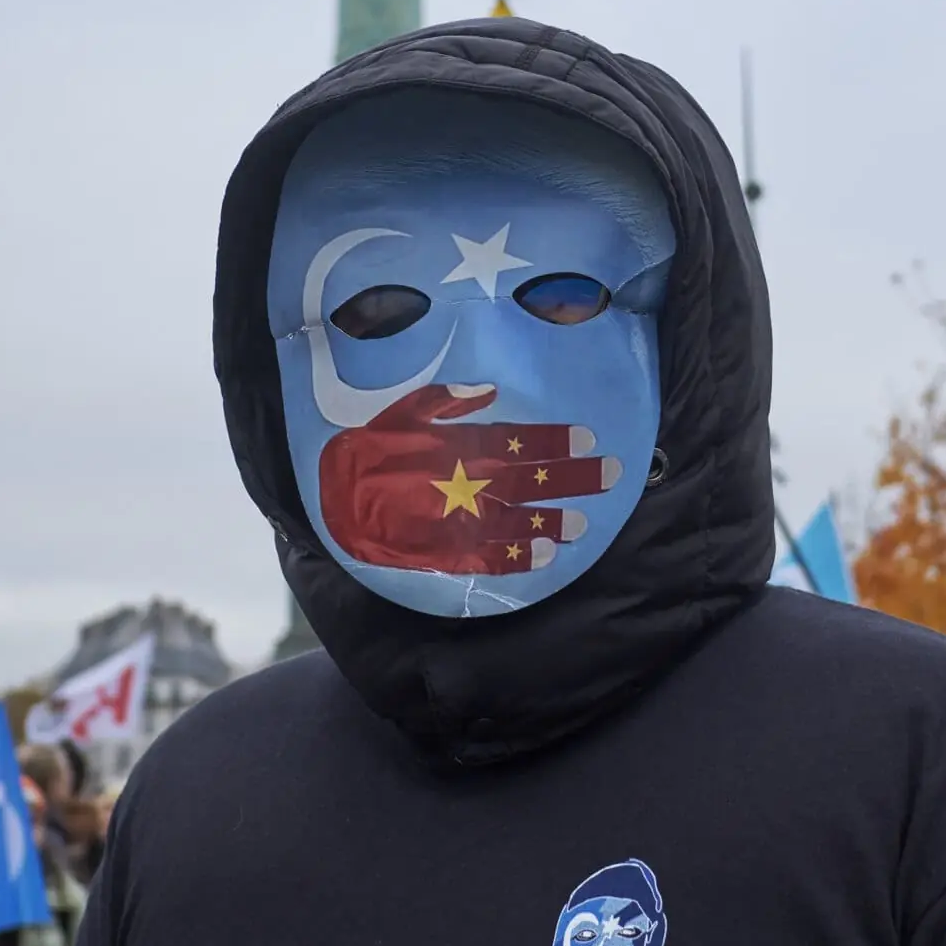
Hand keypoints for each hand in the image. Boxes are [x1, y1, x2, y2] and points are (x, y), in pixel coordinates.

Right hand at [318, 383, 622, 574]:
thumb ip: (447, 399)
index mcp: (460, 446)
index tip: (588, 438)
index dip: (556, 441)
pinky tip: (548, 555)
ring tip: (585, 523)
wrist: (335, 497)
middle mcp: (467, 482)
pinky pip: (490, 557)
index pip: (520, 441)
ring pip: (518, 520)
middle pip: (531, 480)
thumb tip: (488, 388)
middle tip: (611, 473)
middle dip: (574, 477)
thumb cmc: (370, 447)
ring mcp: (459, 520)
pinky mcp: (446, 551)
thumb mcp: (404, 409)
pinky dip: (520, 557)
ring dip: (554, 520)